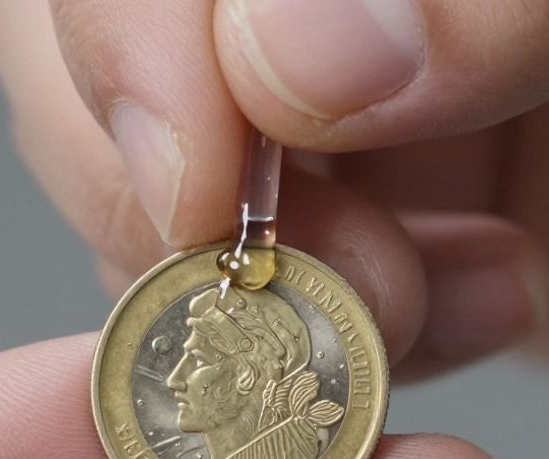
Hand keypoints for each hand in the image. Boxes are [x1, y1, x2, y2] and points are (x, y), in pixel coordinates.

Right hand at [0, 0, 548, 415]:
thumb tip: (295, 51)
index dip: (140, 34)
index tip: (197, 177)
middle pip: (95, 26)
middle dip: (154, 166)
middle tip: (298, 269)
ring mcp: (343, 85)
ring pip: (137, 161)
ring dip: (233, 271)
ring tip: (408, 303)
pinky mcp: (363, 209)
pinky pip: (241, 282)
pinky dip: (302, 338)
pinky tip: (453, 315)